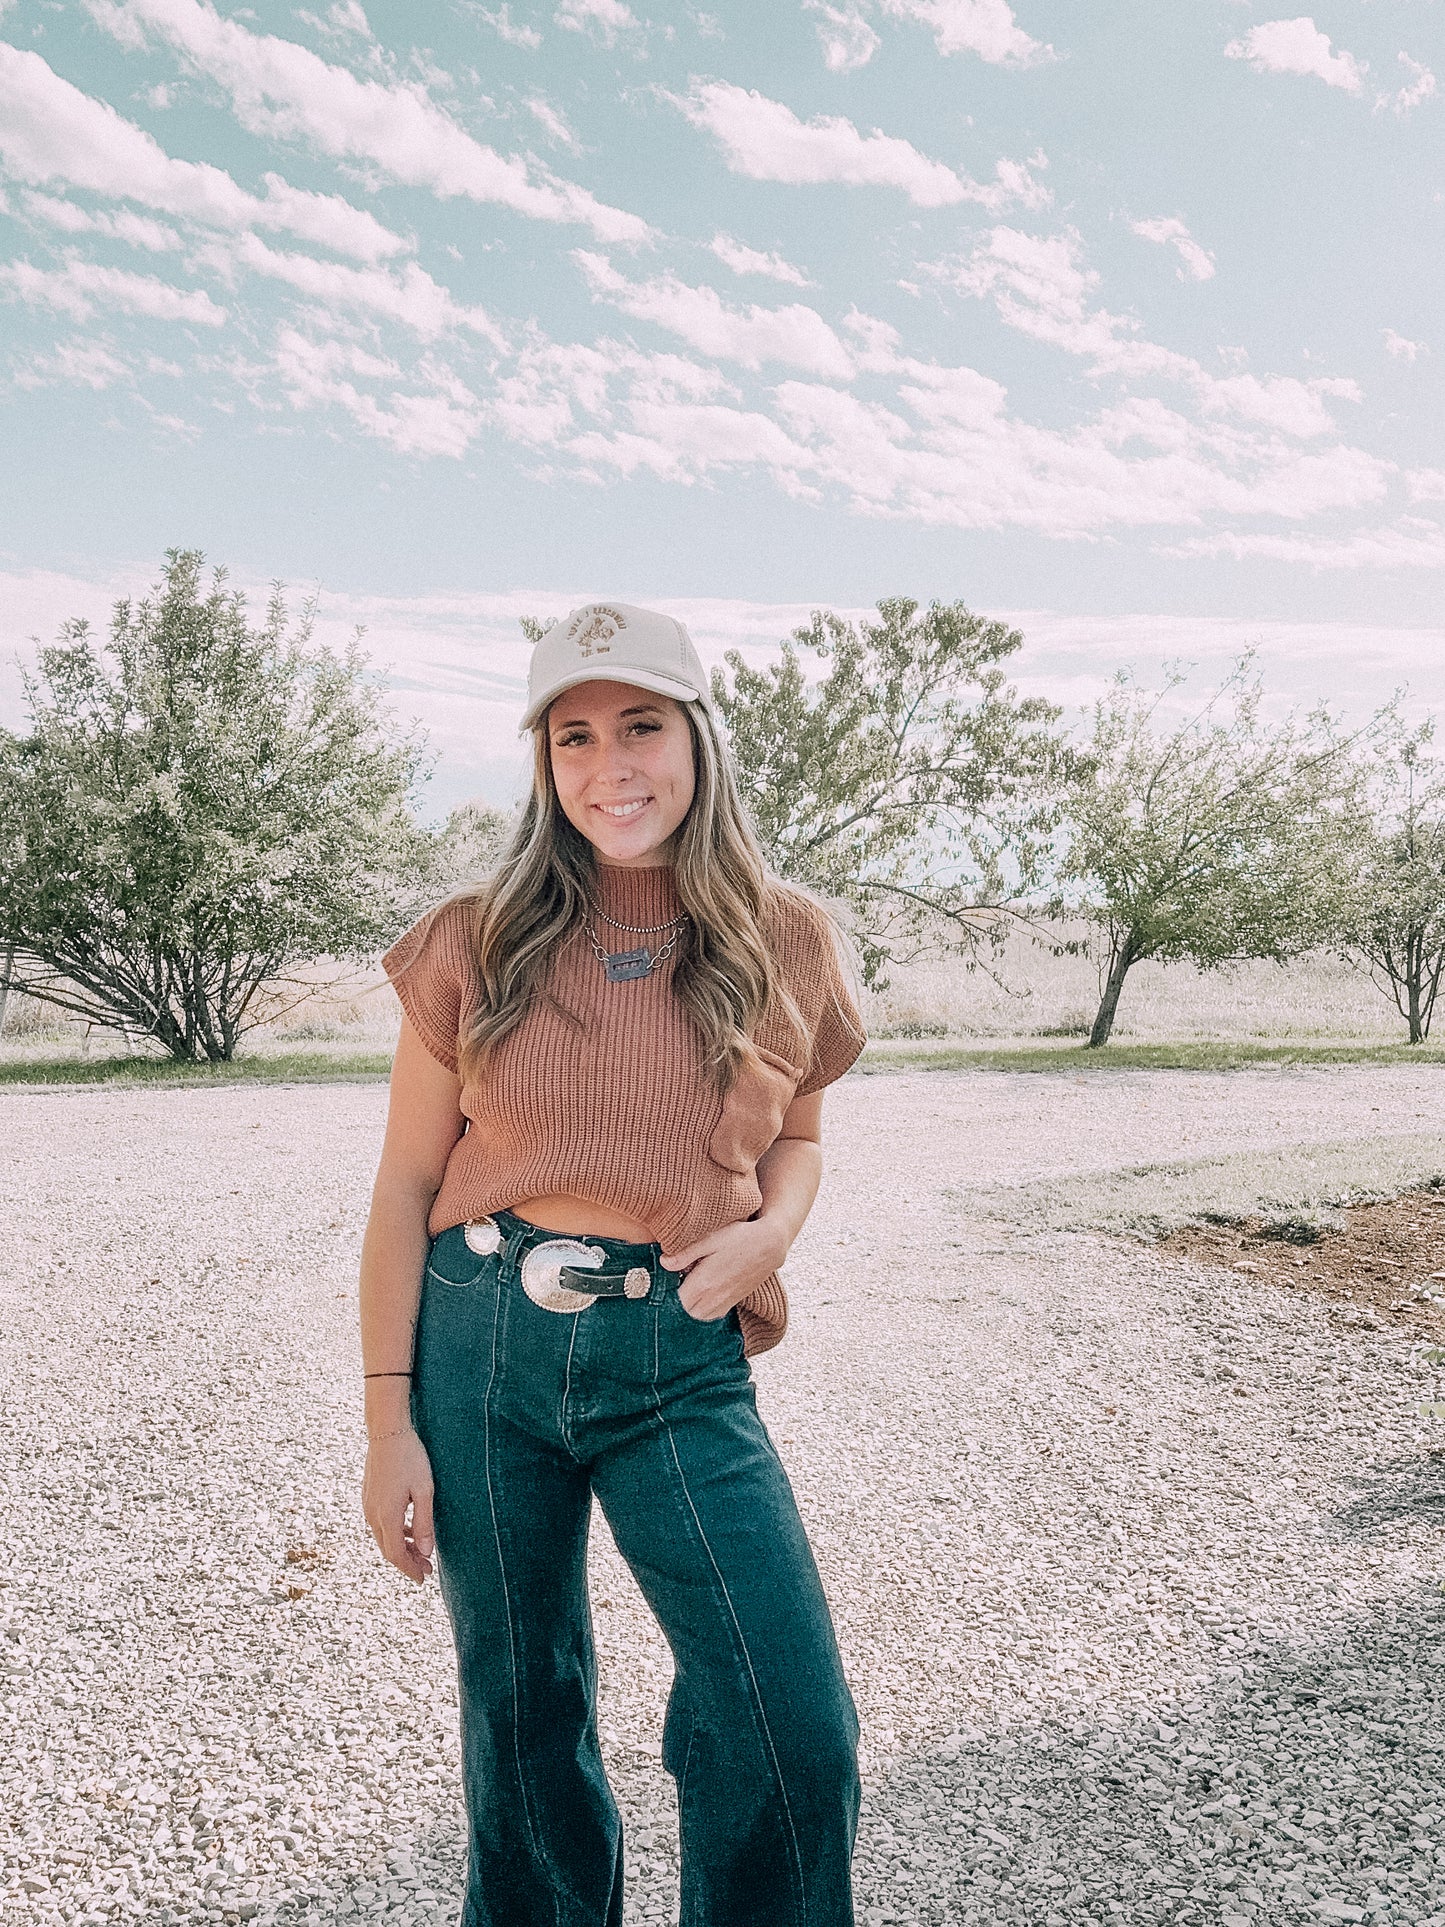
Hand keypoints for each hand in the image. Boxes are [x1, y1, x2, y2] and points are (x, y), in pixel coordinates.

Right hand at [362, 1429, 434, 1584]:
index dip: (409, 1570)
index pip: (396, 1554)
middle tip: (426, 1570)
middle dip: (407, 1562)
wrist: (387, 1432)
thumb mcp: (424, 1490)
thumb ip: (424, 1522)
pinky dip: (395, 1534)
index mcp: (386, 1515)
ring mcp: (368, 1505)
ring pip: (383, 1538)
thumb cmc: (410, 1458)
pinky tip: (410, 1530)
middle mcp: (372, 1514)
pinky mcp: (369, 1497)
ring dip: (401, 1548)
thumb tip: (425, 1552)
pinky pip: (380, 1524)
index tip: (423, 1580)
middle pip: (388, 1549)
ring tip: (421, 1552)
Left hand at [662, 1218, 787, 1322]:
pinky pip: (709, 1317)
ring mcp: (723, 1304)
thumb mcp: (709, 1239)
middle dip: (673, 1306)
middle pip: (683, 1315)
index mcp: (702, 1285)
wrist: (769, 1246)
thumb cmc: (739, 1238)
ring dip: (686, 1310)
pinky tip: (697, 1296)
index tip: (656, 1289)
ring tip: (681, 1293)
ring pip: (696, 1319)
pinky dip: (700, 1311)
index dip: (662, 1299)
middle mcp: (712, 1300)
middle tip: (666, 1291)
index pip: (674, 1304)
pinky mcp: (731, 1304)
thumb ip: (684, 1254)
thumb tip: (663, 1263)